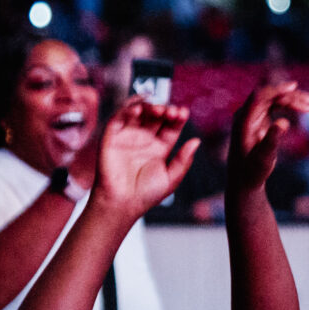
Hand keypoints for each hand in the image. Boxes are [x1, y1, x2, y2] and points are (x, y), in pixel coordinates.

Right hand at [95, 99, 199, 217]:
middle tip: (171, 112)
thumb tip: (197, 141)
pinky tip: (138, 109)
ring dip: (148, 106)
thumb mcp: (171, 178)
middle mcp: (145, 138)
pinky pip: (119, 117)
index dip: (177, 117)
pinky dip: (127, 109)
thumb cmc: (146, 194)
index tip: (183, 113)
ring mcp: (128, 135)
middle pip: (156, 115)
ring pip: (139, 112)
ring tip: (158, 110)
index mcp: (160, 146)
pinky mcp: (112, 135)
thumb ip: (183, 160)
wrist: (122, 203)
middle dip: (164, 110)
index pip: (170, 126)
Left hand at [229, 81, 308, 194]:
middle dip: (288, 96)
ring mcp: (252, 116)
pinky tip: (301, 108)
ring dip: (290, 100)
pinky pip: (274, 106)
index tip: (294, 88)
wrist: (244, 180)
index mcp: (244, 121)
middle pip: (268, 96)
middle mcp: (246, 115)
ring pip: (273, 100)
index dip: (276, 90)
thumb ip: (272, 140)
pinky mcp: (259, 120)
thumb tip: (284, 122)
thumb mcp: (264, 159)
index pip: (259, 97)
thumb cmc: (253, 171)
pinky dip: (287, 106)